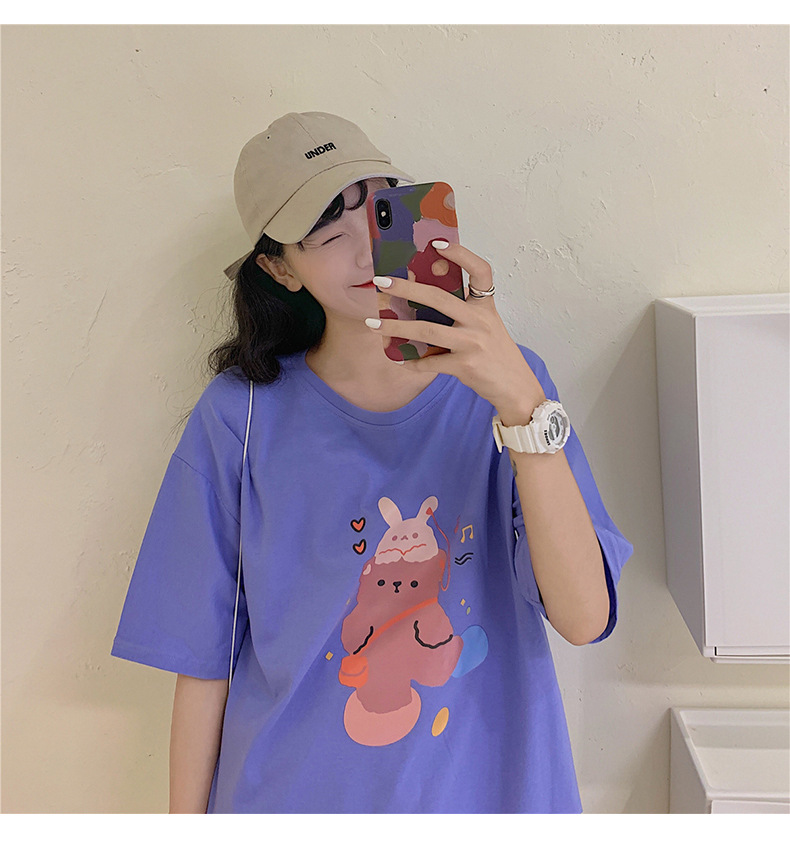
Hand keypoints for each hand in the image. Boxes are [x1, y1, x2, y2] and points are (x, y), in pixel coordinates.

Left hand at [365, 241, 545, 423]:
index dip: (461, 255)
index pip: (481, 271)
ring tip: (373, 324)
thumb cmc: (496, 355)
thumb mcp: (486, 326)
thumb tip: (422, 302)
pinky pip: (430, 362)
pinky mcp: (465, 366)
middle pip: (438, 297)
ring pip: (426, 330)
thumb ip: (463, 313)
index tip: (436, 244)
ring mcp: (472, 343)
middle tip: (381, 282)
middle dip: (405, 288)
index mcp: (485, 307)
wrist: (516, 388)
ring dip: (395, 327)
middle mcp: (480, 321)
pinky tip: (398, 360)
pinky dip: (412, 362)